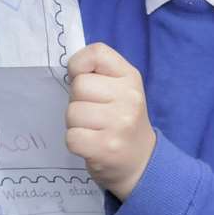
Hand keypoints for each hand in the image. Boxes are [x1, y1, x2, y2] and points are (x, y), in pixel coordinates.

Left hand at [65, 43, 155, 199]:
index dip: (79, 64)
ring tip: (92, 129)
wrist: (141, 161)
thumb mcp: (121, 89)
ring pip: (72, 112)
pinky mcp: (106, 148)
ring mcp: (119, 123)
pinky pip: (72, 136)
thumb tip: (71, 71)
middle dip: (77, 100)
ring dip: (75, 123)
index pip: (97, 53)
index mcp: (130, 77)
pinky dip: (75, 141)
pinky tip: (90, 143)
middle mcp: (129, 97)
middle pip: (79, 86)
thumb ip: (99, 74)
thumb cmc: (122, 121)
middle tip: (92, 113)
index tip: (83, 78)